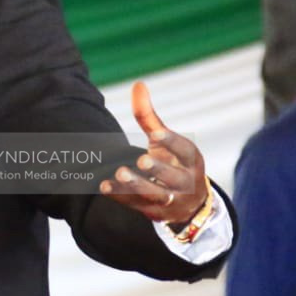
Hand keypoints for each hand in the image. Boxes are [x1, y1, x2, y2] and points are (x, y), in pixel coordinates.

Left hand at [98, 82, 208, 224]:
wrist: (187, 203)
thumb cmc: (173, 162)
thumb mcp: (165, 140)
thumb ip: (149, 116)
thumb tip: (138, 84)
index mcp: (191, 159)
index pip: (184, 150)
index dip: (171, 141)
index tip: (155, 133)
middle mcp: (185, 181)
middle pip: (172, 177)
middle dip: (157, 169)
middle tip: (141, 159)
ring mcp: (171, 200)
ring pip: (155, 194)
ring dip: (137, 185)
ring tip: (120, 172)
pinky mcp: (154, 212)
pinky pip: (136, 205)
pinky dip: (120, 196)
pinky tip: (104, 185)